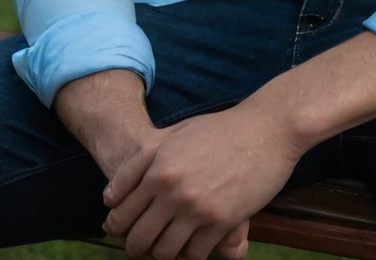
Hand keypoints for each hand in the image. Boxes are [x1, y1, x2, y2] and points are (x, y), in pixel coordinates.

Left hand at [101, 99, 303, 259]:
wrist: (266, 128)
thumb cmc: (219, 130)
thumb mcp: (174, 134)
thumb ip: (139, 162)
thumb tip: (109, 197)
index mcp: (158, 168)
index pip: (120, 214)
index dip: (116, 227)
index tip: (123, 229)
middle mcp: (173, 190)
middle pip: (137, 240)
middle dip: (136, 248)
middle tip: (144, 244)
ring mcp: (197, 208)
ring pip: (163, 254)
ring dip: (163, 254)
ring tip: (169, 245)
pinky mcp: (222, 223)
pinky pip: (194, 256)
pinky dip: (190, 256)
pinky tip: (194, 244)